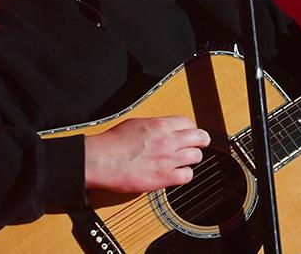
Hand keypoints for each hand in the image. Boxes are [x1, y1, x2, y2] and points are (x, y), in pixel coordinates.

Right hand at [84, 116, 210, 192]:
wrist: (101, 160)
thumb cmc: (112, 143)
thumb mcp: (136, 123)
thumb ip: (156, 126)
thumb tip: (166, 128)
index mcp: (160, 125)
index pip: (189, 123)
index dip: (190, 129)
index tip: (187, 134)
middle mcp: (167, 140)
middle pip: (200, 137)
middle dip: (200, 141)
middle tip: (196, 146)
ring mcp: (167, 159)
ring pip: (196, 156)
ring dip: (192, 159)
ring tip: (183, 161)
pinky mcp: (163, 177)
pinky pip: (187, 176)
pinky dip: (184, 175)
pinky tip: (176, 174)